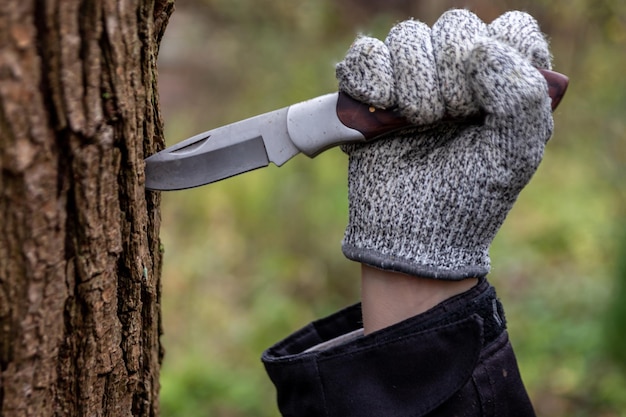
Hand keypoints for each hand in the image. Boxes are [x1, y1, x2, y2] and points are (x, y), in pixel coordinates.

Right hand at [336, 10, 552, 280]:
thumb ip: (522, 96)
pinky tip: (380, 108)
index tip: (485, 105)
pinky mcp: (369, 90)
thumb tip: (479, 49)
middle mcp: (459, 73)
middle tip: (446, 121)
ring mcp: (411, 79)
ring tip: (416, 124)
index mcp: (503, 82)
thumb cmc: (469, 198)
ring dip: (411, 84)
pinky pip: (365, 53)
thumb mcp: (517, 154)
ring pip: (408, 35)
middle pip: (455, 26)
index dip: (499, 58)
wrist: (412, 233)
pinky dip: (370, 77)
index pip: (511, 30)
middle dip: (449, 78)